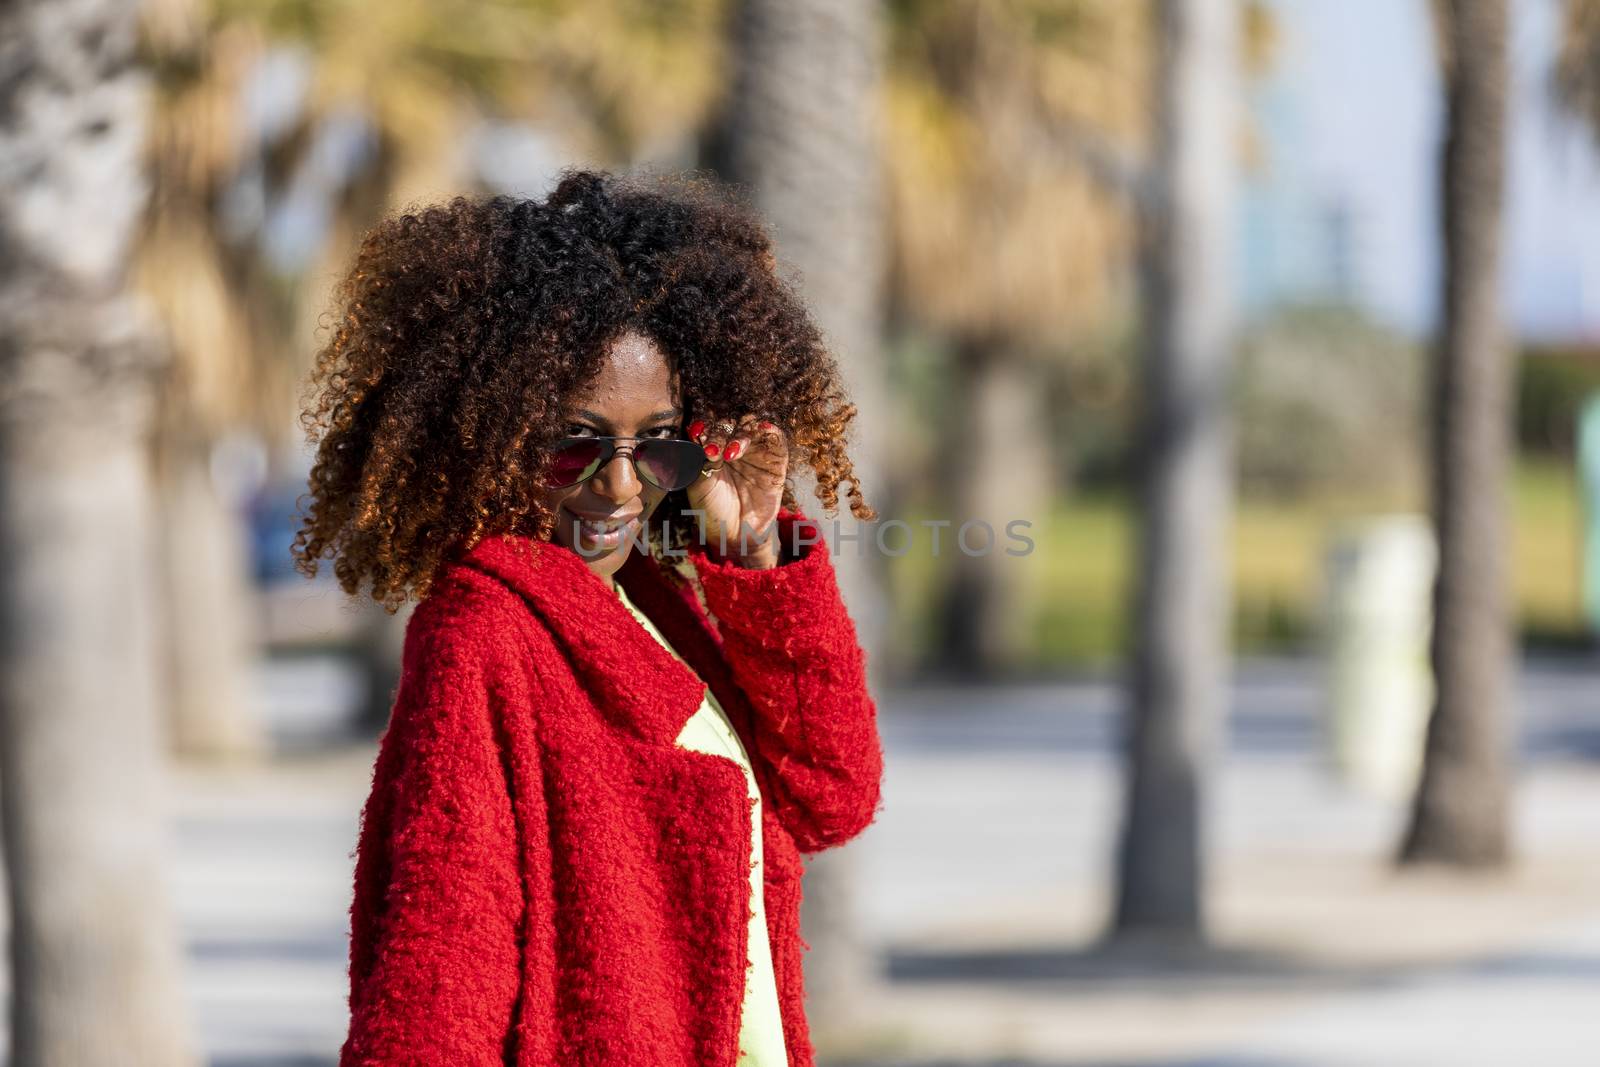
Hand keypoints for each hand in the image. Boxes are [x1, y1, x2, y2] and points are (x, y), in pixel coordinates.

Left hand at [683, 414, 787, 567]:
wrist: (736, 534)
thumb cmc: (712, 509)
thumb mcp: (700, 484)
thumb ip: (703, 459)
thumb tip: (704, 436)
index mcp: (712, 449)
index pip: (710, 428)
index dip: (705, 426)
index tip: (697, 432)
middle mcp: (733, 446)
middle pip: (730, 424)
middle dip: (721, 433)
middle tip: (713, 449)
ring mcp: (755, 451)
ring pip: (751, 427)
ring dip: (741, 434)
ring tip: (732, 452)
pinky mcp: (776, 459)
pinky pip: (776, 437)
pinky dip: (770, 430)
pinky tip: (761, 429)